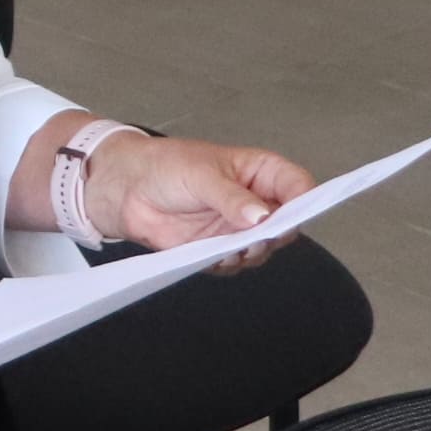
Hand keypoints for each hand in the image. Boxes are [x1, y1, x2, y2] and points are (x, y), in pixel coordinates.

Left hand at [91, 132, 313, 257]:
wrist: (126, 188)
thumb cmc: (166, 166)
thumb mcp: (202, 175)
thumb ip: (232, 197)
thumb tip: (261, 217)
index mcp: (262, 172)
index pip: (299, 187)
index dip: (304, 202)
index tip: (292, 217)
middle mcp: (256, 201)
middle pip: (288, 224)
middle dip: (276, 235)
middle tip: (258, 238)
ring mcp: (238, 226)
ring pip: (263, 248)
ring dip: (251, 253)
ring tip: (232, 248)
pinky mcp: (218, 247)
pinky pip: (234, 263)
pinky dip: (227, 264)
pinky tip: (213, 256)